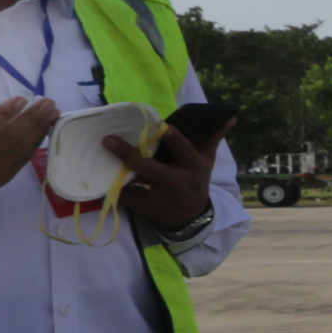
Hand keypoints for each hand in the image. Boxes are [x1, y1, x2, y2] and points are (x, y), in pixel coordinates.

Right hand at [0, 94, 57, 207]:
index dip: (3, 115)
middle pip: (7, 140)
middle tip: (47, 102)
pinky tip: (42, 129)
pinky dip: (34, 144)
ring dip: (38, 130)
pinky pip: (20, 161)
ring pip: (18, 151)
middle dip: (31, 120)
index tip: (20, 100)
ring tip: (52, 112)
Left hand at [104, 122, 219, 235]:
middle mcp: (176, 182)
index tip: (162, 126)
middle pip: (149, 168)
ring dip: (117, 169)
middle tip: (108, 140)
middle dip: (128, 154)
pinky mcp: (144, 207)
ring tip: (101, 154)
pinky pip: (126, 193)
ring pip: (133, 181)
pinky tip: (105, 173)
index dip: (174, 139)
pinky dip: (115, 183)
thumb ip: (212, 139)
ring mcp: (159, 197)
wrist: (188, 215)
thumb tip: (229, 117)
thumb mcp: (206, 161)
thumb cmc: (195, 180)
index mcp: (193, 167)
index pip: (184, 150)